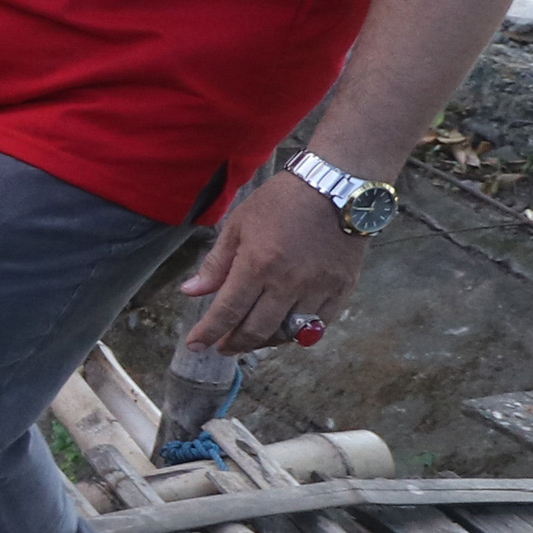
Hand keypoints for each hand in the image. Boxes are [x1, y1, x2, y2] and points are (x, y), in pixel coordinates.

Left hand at [178, 172, 369, 354]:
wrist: (336, 186)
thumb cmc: (282, 201)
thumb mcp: (239, 224)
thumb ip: (215, 263)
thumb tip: (190, 292)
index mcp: (257, 264)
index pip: (227, 311)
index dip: (207, 333)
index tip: (194, 345)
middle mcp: (288, 282)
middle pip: (256, 330)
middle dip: (234, 344)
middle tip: (222, 346)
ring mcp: (318, 288)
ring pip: (287, 333)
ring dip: (264, 342)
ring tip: (250, 338)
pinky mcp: (342, 289)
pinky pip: (319, 325)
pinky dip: (298, 333)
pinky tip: (284, 329)